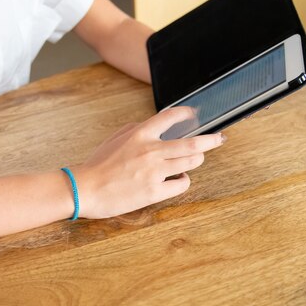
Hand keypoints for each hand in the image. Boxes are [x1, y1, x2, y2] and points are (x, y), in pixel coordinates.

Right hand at [71, 107, 224, 218]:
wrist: (85, 188)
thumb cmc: (98, 165)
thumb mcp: (115, 138)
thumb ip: (136, 129)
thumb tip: (153, 126)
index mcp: (140, 134)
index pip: (170, 117)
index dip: (186, 114)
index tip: (195, 114)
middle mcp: (151, 150)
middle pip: (193, 143)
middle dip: (211, 140)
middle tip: (219, 139)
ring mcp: (154, 171)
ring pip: (191, 162)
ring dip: (196, 161)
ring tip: (194, 161)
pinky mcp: (154, 191)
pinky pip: (181, 184)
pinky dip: (183, 180)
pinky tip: (177, 179)